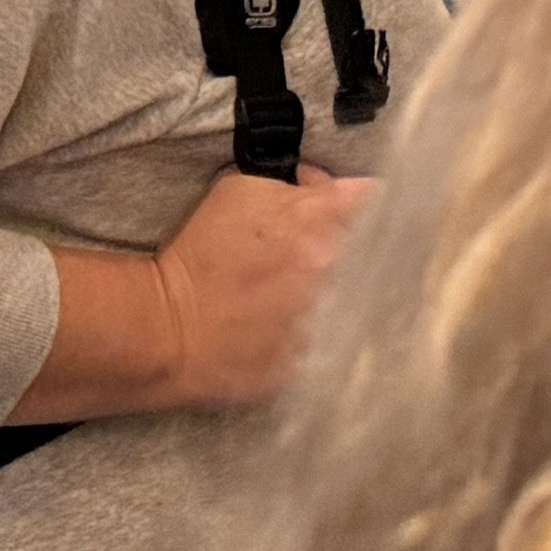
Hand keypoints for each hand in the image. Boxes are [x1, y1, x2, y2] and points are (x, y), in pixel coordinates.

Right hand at [9, 165, 379, 421]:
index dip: (374, 201)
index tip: (374, 207)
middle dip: (373, 246)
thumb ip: (299, 186)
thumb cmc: (200, 255)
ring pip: (372, 301)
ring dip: (360, 292)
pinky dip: (342, 333)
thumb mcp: (241, 193)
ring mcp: (329, 322)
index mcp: (321, 225)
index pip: (377, 202)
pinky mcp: (318, 363)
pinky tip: (324, 329)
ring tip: (341, 293)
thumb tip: (324, 186)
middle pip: (383, 252)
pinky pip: (348, 344)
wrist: (167, 329)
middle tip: (359, 248)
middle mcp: (334, 274)